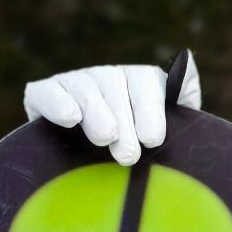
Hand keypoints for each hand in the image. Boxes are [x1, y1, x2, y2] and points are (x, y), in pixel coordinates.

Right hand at [22, 54, 200, 165]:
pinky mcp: (42, 94)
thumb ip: (181, 101)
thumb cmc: (135, 151)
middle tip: (128, 155)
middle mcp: (107, 77)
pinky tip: (71, 118)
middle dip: (124, 119)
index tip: (152, 139)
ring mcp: (74, 82)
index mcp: (139, 82)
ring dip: (96, 112)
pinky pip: (48, 92)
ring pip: (86, 87)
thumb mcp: (165, 130)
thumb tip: (188, 63)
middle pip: (116, 85)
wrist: (82, 168)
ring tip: (104, 138)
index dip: (150, 109)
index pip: (147, 82)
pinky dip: (59, 103)